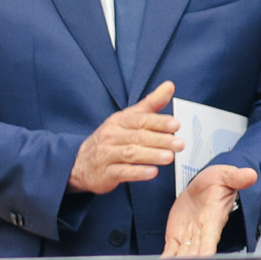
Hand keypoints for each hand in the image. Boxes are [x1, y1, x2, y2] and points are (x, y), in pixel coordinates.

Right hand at [68, 83, 182, 194]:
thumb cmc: (111, 139)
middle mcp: (111, 136)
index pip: (141, 120)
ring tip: (170, 157)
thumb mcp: (128, 118)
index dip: (159, 122)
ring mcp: (106, 155)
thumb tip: (169, 85)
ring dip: (152, 155)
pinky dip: (138, 172)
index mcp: (119, 121)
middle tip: (180, 144)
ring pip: (131, 153)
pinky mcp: (105, 173)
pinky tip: (152, 172)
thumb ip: (150, 103)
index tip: (176, 124)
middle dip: (161, 140)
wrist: (80, 164)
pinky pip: (122, 172)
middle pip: (139, 137)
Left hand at [163, 164, 257, 256]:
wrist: (203, 186)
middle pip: (196, 251)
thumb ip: (237, 178)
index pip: (211, 237)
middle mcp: (201, 231)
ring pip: (182, 254)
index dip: (207, 248)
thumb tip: (251, 175)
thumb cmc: (217, 181)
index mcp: (213, 218)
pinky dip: (166, 259)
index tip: (204, 258)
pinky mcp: (176, 236)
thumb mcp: (226, 176)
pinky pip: (171, 250)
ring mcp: (188, 235)